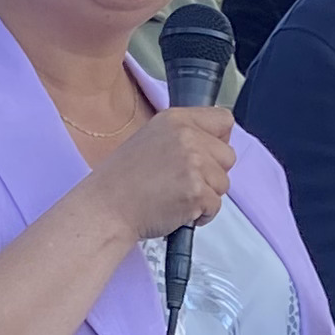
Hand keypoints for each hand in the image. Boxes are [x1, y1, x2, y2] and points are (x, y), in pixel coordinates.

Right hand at [85, 104, 234, 244]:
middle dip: (212, 173)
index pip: (223, 120)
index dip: (219, 141)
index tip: (206, 154)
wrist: (106, 208)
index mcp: (175, 119)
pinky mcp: (196, 192)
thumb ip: (183, 137)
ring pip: (223, 183)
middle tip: (183, 181)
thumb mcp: (151, 139)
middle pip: (228, 156)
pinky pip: (215, 206)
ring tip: (176, 196)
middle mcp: (187, 137)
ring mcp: (193, 164)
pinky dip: (200, 215)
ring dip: (205, 195)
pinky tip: (177, 210)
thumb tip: (212, 145)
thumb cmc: (123, 181)